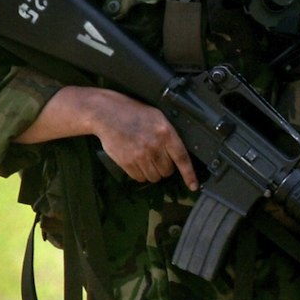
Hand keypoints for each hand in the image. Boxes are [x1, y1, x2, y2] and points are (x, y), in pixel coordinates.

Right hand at [17, 86, 197, 189]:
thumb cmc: (133, 113)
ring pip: (154, 177)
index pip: (182, 158)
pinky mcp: (126, 162)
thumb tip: (178, 153)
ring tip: (146, 159)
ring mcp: (140, 155)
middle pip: (167, 171)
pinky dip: (140, 174)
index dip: (189, 175)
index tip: (193, 186)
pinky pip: (140, 178)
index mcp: (166, 132)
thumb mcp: (157, 117)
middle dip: (165, 167)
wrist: (106, 113)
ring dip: (153, 172)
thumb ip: (169, 134)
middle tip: (157, 157)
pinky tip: (137, 162)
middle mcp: (154, 145)